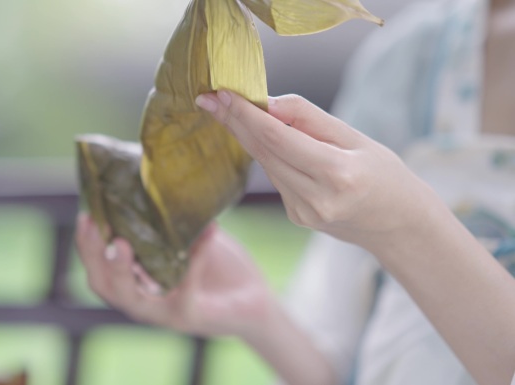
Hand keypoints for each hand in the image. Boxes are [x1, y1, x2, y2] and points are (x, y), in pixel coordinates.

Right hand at [74, 213, 278, 337]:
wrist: (254, 297)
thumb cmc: (217, 264)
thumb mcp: (188, 236)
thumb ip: (168, 220)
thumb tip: (154, 175)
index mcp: (135, 282)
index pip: (99, 269)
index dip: (87, 246)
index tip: (85, 215)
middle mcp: (143, 301)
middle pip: (104, 286)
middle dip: (94, 257)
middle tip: (94, 226)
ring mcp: (164, 313)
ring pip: (131, 299)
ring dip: (122, 272)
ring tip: (122, 244)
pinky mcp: (190, 317)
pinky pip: (185, 288)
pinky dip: (195, 258)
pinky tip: (209, 232)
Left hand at [195, 91, 441, 251]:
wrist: (398, 224)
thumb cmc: (385, 175)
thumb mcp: (356, 137)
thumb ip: (310, 119)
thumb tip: (268, 104)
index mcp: (336, 174)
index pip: (277, 138)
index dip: (245, 114)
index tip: (221, 93)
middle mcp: (315, 198)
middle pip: (263, 151)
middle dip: (234, 122)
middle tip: (209, 97)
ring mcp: (303, 213)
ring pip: (266, 164)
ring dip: (248, 136)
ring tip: (233, 109)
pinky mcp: (297, 217)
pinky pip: (277, 177)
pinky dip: (270, 155)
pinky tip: (270, 140)